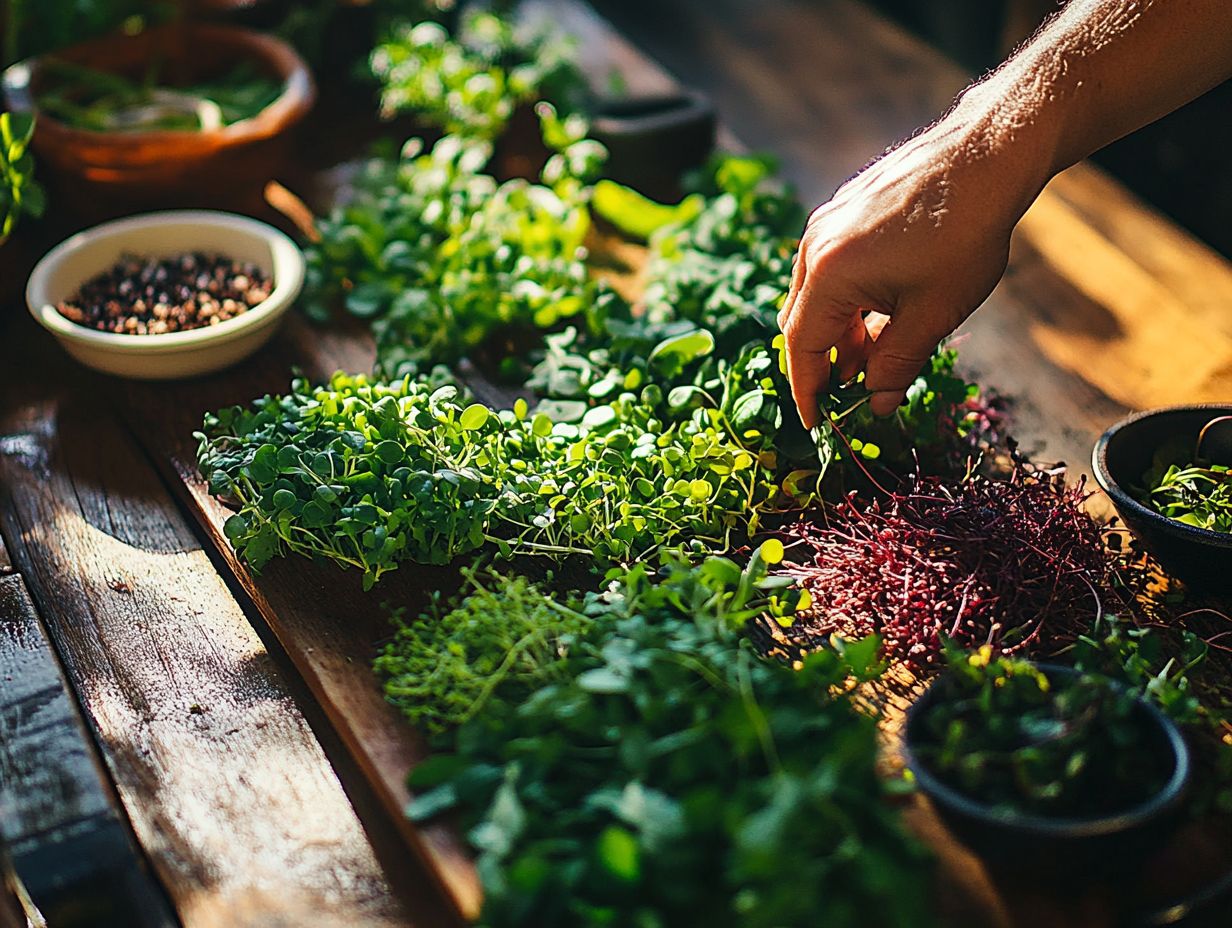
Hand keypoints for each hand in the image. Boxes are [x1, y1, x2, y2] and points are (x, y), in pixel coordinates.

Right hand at [777, 119, 1025, 427]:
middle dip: (826, 361)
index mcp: (828, 275)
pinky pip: (831, 268)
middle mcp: (816, 246)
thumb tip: (874, 404)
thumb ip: (895, 366)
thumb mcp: (932, 315)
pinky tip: (885, 309)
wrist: (987, 154)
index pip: (802, 348)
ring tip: (879, 351)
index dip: (809, 391)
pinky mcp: (844, 210)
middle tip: (855, 391)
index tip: (817, 423)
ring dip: (842, 330)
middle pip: (802, 322)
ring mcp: (827, 223)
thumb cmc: (964, 234)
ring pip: (817, 295)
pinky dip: (848, 299)